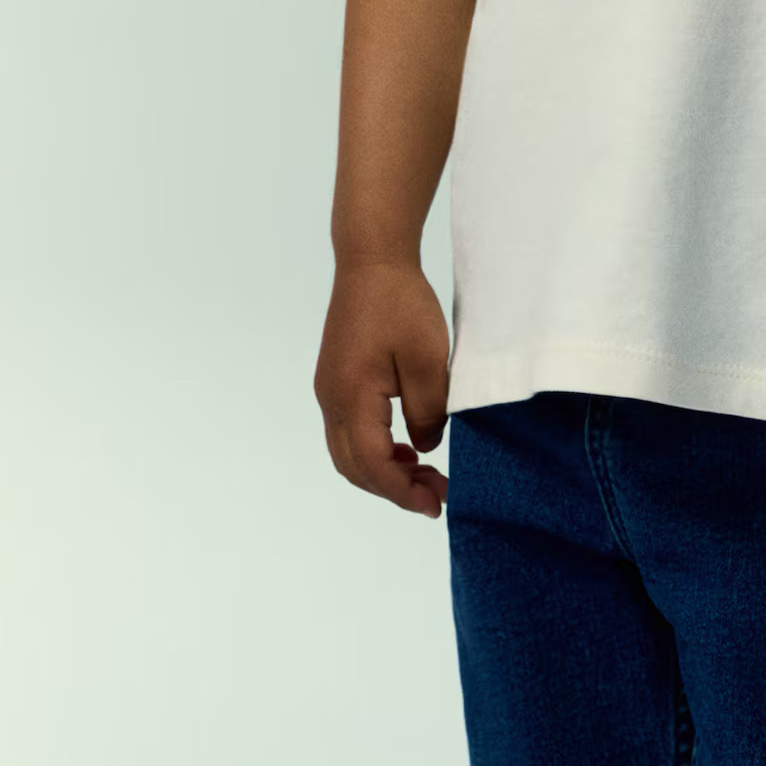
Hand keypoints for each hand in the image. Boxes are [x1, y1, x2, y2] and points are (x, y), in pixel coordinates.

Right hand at [314, 255, 452, 518]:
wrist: (371, 261)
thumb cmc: (402, 304)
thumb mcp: (429, 361)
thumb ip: (428, 412)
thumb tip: (423, 448)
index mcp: (352, 397)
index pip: (373, 466)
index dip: (403, 493)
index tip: (436, 504)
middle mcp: (331, 399)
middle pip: (354, 468)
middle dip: (393, 489)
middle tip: (435, 495)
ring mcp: (329, 390)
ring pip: (349, 453)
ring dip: (383, 471)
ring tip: (424, 476)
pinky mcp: (336, 381)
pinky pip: (350, 431)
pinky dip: (376, 450)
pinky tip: (406, 447)